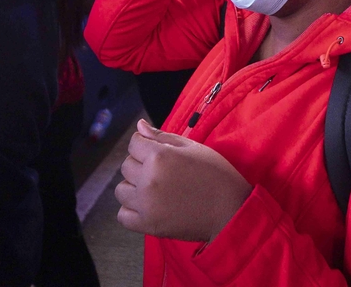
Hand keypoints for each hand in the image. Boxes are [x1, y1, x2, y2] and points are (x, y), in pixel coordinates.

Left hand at [115, 120, 251, 241]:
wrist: (230, 209)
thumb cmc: (215, 174)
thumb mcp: (192, 148)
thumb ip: (162, 137)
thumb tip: (139, 126)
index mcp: (159, 156)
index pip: (133, 143)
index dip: (145, 145)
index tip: (158, 152)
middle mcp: (148, 179)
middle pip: (126, 165)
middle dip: (140, 164)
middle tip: (163, 171)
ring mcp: (145, 204)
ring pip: (121, 190)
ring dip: (134, 187)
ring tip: (155, 189)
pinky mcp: (147, 225)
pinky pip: (122, 215)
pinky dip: (132, 210)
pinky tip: (149, 206)